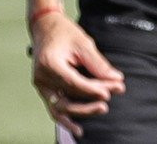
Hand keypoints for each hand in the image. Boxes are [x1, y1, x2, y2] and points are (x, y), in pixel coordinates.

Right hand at [30, 12, 125, 136]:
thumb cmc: (64, 33)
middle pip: (67, 98)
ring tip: (101, 110)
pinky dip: (66, 119)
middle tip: (109, 98)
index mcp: (49, 64)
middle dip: (90, 101)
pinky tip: (78, 128)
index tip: (110, 91)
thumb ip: (98, 64)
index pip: (73, 83)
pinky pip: (55, 108)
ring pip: (60, 108)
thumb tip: (116, 80)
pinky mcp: (45, 90)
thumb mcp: (84, 44)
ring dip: (81, 113)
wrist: (46, 28)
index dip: (92, 89)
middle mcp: (41, 79)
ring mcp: (41, 86)